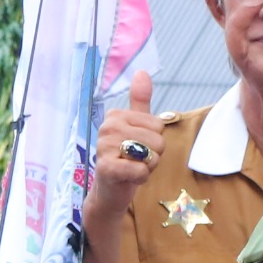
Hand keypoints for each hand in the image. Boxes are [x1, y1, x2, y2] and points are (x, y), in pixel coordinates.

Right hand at [85, 72, 162, 231]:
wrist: (111, 190)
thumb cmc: (127, 159)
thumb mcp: (137, 128)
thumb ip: (140, 101)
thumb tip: (142, 72)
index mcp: (116, 115)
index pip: (158, 125)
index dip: (155, 141)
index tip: (139, 148)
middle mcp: (107, 127)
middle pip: (158, 140)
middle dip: (154, 155)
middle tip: (137, 161)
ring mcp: (104, 146)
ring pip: (152, 155)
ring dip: (148, 167)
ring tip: (133, 168)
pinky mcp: (107, 168)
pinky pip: (140, 170)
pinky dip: (141, 177)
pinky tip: (129, 178)